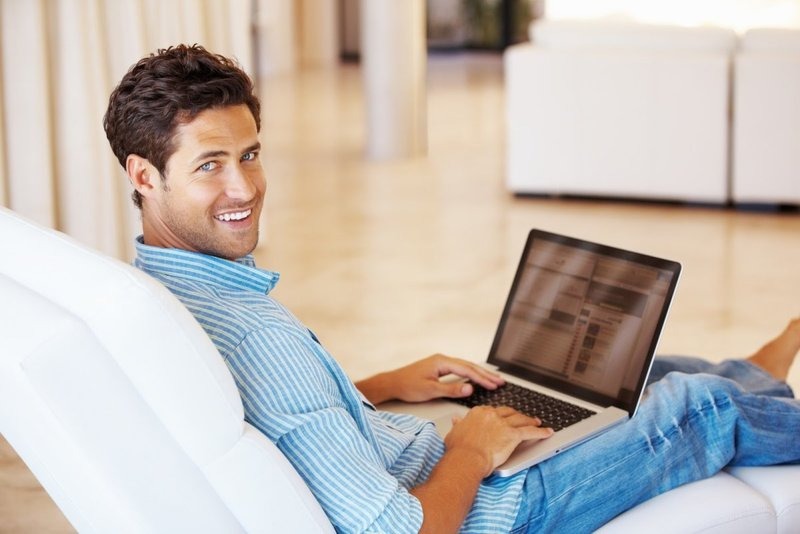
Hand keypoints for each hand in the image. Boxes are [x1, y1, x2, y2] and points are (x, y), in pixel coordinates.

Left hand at [385, 354, 505, 402]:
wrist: (392, 383)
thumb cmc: (408, 386)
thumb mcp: (430, 390)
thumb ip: (451, 390)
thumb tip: (470, 388)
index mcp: (442, 362)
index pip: (467, 370)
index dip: (482, 378)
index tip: (494, 384)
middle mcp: (442, 359)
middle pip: (469, 366)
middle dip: (485, 374)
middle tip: (500, 381)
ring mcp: (440, 362)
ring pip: (465, 367)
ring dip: (479, 374)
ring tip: (493, 380)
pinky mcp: (438, 367)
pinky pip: (459, 369)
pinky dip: (470, 374)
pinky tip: (476, 378)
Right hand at [446, 406, 553, 476]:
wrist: (466, 459)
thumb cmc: (459, 450)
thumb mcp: (454, 433)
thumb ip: (458, 425)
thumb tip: (456, 420)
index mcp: (478, 413)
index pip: (492, 411)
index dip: (499, 415)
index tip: (502, 418)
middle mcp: (491, 415)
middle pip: (508, 412)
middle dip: (516, 415)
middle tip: (522, 418)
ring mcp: (503, 423)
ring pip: (520, 419)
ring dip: (530, 420)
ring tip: (536, 423)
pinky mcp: (513, 434)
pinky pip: (530, 431)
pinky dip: (540, 432)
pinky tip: (547, 432)